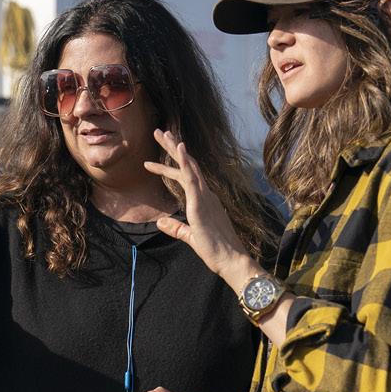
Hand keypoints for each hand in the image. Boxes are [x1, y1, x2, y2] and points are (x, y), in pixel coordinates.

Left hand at [144, 128, 249, 285]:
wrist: (231, 260)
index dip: (173, 164)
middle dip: (172, 148)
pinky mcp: (201, 203)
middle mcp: (206, 194)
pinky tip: (178, 148)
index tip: (162, 152)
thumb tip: (160, 222)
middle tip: (159, 131)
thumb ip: (175, 228)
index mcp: (204, 201)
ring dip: (174, 149)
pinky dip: (184, 162)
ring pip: (188, 166)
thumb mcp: (190, 236)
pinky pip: (192, 178)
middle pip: (187, 165)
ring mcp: (204, 197)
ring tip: (162, 133)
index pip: (187, 177)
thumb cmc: (215, 251)